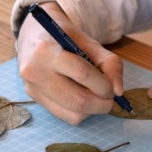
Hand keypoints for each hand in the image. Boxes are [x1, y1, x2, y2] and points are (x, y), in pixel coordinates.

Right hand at [16, 3, 123, 124]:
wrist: (33, 35)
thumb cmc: (65, 38)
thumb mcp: (89, 43)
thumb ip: (110, 63)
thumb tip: (118, 91)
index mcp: (47, 50)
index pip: (81, 73)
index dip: (103, 85)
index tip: (113, 88)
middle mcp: (34, 71)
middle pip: (76, 100)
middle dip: (101, 104)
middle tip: (110, 98)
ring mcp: (32, 88)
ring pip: (72, 113)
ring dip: (92, 110)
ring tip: (96, 97)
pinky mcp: (34, 98)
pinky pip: (64, 116)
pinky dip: (80, 112)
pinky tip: (82, 98)